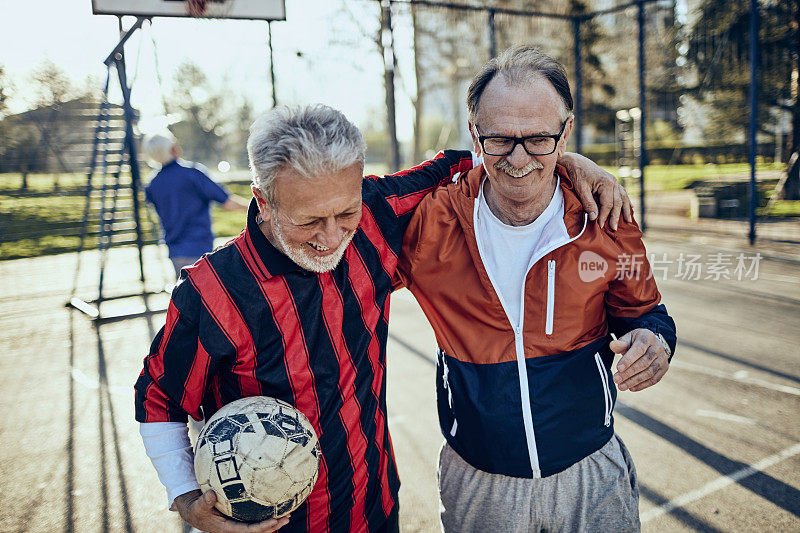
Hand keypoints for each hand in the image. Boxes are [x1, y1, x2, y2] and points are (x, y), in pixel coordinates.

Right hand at [174, 490, 289, 532]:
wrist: (193, 510)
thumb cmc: (195, 508)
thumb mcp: (196, 505)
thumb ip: (203, 502)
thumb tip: (211, 494)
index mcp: (226, 529)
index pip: (248, 530)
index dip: (262, 527)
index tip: (274, 521)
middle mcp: (235, 528)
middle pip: (258, 530)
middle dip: (273, 525)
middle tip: (288, 517)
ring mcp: (237, 523)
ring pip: (258, 525)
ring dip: (273, 521)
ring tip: (288, 513)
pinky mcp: (239, 517)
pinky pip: (255, 518)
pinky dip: (266, 514)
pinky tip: (277, 506)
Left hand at [558, 152, 632, 229]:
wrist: (577, 162)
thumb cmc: (578, 175)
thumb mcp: (581, 189)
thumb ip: (588, 203)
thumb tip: (594, 218)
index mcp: (606, 183)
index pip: (608, 204)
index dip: (604, 216)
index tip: (600, 225)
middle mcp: (613, 182)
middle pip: (617, 202)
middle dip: (615, 216)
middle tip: (613, 228)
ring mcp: (614, 181)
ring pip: (623, 198)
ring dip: (626, 210)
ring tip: (628, 221)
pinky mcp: (612, 182)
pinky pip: (622, 193)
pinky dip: (626, 201)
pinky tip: (630, 208)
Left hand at [609, 329, 668, 391]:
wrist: (651, 343)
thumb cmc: (635, 341)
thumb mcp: (628, 338)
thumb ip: (620, 343)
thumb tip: (613, 345)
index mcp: (647, 337)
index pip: (639, 350)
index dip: (629, 360)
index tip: (618, 368)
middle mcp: (658, 348)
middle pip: (644, 363)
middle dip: (629, 373)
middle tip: (616, 380)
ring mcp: (663, 359)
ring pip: (649, 373)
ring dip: (634, 381)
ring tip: (621, 386)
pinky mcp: (664, 369)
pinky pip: (654, 379)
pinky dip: (642, 385)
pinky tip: (631, 388)